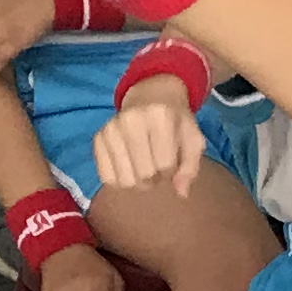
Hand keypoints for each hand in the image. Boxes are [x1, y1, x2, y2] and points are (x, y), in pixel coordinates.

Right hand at [92, 87, 208, 198]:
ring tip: (145, 167)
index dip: (171, 171)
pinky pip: (106, 177)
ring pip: (124, 180)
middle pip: (144, 175)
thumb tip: (182, 194)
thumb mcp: (193, 139)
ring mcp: (111, 129)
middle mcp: (131, 121)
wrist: (151, 96)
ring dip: (138, 182)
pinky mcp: (98, 137)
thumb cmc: (176, 121)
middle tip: (158, 167)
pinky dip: (120, 179)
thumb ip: (191, 167)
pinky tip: (130, 167)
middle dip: (155, 179)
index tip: (171, 161)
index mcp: (160, 117)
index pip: (165, 165)